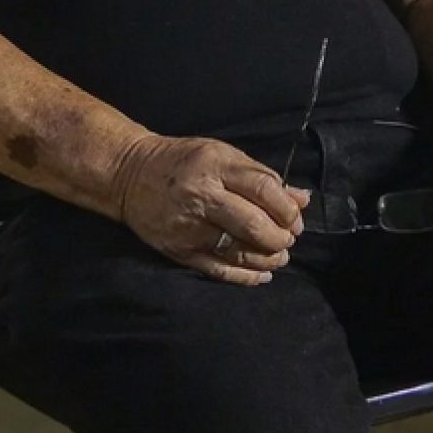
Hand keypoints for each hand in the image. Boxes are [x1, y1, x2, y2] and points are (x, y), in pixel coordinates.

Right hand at [112, 134, 308, 286]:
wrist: (130, 176)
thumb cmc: (184, 161)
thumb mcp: (223, 155)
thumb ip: (261, 176)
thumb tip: (302, 200)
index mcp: (216, 166)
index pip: (263, 190)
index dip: (287, 209)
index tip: (295, 217)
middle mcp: (202, 197)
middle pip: (253, 225)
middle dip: (280, 237)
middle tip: (288, 238)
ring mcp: (190, 228)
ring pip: (239, 252)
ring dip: (268, 258)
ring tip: (279, 255)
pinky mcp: (180, 251)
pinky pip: (219, 270)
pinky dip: (246, 276)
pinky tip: (262, 275)